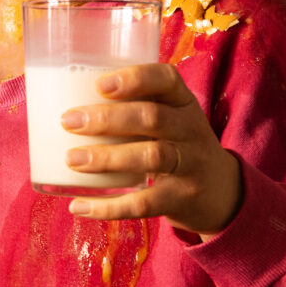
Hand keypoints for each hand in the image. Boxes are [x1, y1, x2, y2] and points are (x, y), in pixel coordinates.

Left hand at [60, 62, 242, 237]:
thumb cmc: (176, 145)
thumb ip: (133, 108)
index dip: (135, 79)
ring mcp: (189, 165)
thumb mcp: (170, 119)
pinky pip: (144, 204)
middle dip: (107, 118)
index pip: (167, 79)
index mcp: (183, 103)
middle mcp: (190, 130)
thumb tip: (64, 103)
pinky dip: (108, 207)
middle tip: (69, 121)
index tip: (100, 84)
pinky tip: (78, 206)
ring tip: (71, 158)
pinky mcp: (181, 199)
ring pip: (150, 156)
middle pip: (152, 118)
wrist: (221, 192)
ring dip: (106, 157)